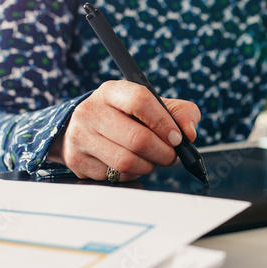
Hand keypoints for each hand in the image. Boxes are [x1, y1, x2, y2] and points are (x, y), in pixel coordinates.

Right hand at [48, 81, 200, 181]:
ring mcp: (80, 136)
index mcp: (111, 91)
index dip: (164, 123)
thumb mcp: (152, 105)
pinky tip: (132, 165)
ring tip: (151, 160)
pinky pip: (115, 176)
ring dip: (148, 166)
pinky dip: (132, 175)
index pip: (140, 101)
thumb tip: (189, 133)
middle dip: (163, 153)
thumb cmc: (126, 116)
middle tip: (171, 156)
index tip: (176, 137)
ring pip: (127, 162)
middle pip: (137, 139)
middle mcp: (91, 111)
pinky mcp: (77, 160)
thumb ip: (180, 113)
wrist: (83, 127)